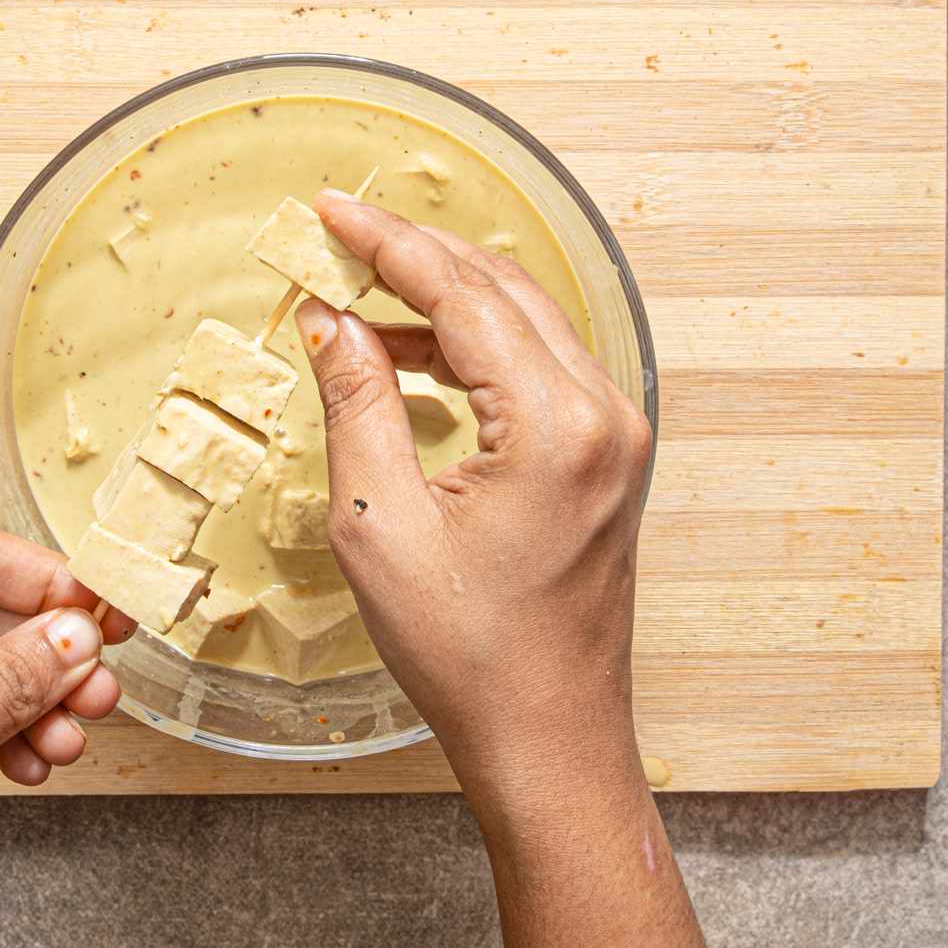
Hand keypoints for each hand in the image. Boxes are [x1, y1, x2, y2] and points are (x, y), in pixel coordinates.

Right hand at [295, 191, 701, 947]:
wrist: (550, 737)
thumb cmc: (467, 653)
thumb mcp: (380, 525)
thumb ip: (356, 403)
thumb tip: (332, 322)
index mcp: (555, 425)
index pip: (464, 293)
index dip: (388, 243)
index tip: (329, 210)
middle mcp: (605, 413)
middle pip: (504, 290)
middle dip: (417, 257)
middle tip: (340, 239)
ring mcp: (618, 434)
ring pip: (526, 321)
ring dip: (447, 300)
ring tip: (363, 300)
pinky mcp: (610, 456)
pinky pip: (541, 366)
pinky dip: (478, 347)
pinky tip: (417, 358)